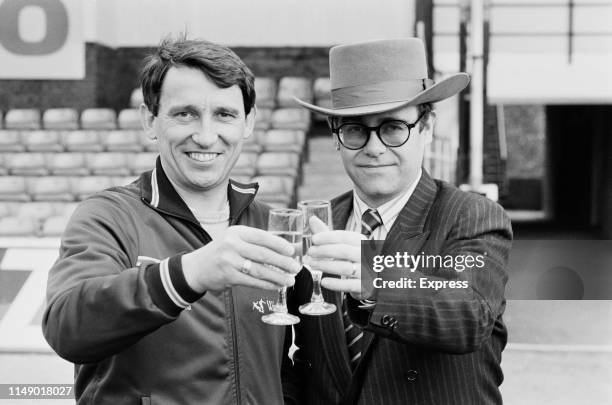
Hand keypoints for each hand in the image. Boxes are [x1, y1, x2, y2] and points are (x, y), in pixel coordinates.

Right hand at [182, 225, 300, 292]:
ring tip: (290, 280)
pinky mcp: (228, 276)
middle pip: (263, 254)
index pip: (262, 236)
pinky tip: (277, 286)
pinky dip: (267, 284)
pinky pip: (252, 281)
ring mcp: (229, 261)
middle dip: (283, 262)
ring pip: (259, 270)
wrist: (197, 267)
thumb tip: (288, 249)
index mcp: (237, 232)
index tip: (292, 251)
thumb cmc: (223, 252)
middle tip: (296, 268)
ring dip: (278, 276)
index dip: (279, 244)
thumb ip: (258, 243)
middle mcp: (232, 244)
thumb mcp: (236, 240)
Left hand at [306, 216, 367, 297]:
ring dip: (326, 266)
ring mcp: (367, 271)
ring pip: (345, 268)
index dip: (328, 237)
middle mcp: (366, 255)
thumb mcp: (342, 244)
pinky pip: (349, 285)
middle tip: (309, 252)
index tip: (313, 239)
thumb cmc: (351, 258)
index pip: (345, 237)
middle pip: (344, 251)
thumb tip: (311, 219)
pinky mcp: (365, 286)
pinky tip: (323, 281)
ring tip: (311, 265)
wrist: (370, 278)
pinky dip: (336, 283)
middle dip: (324, 251)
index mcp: (361, 242)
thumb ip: (326, 234)